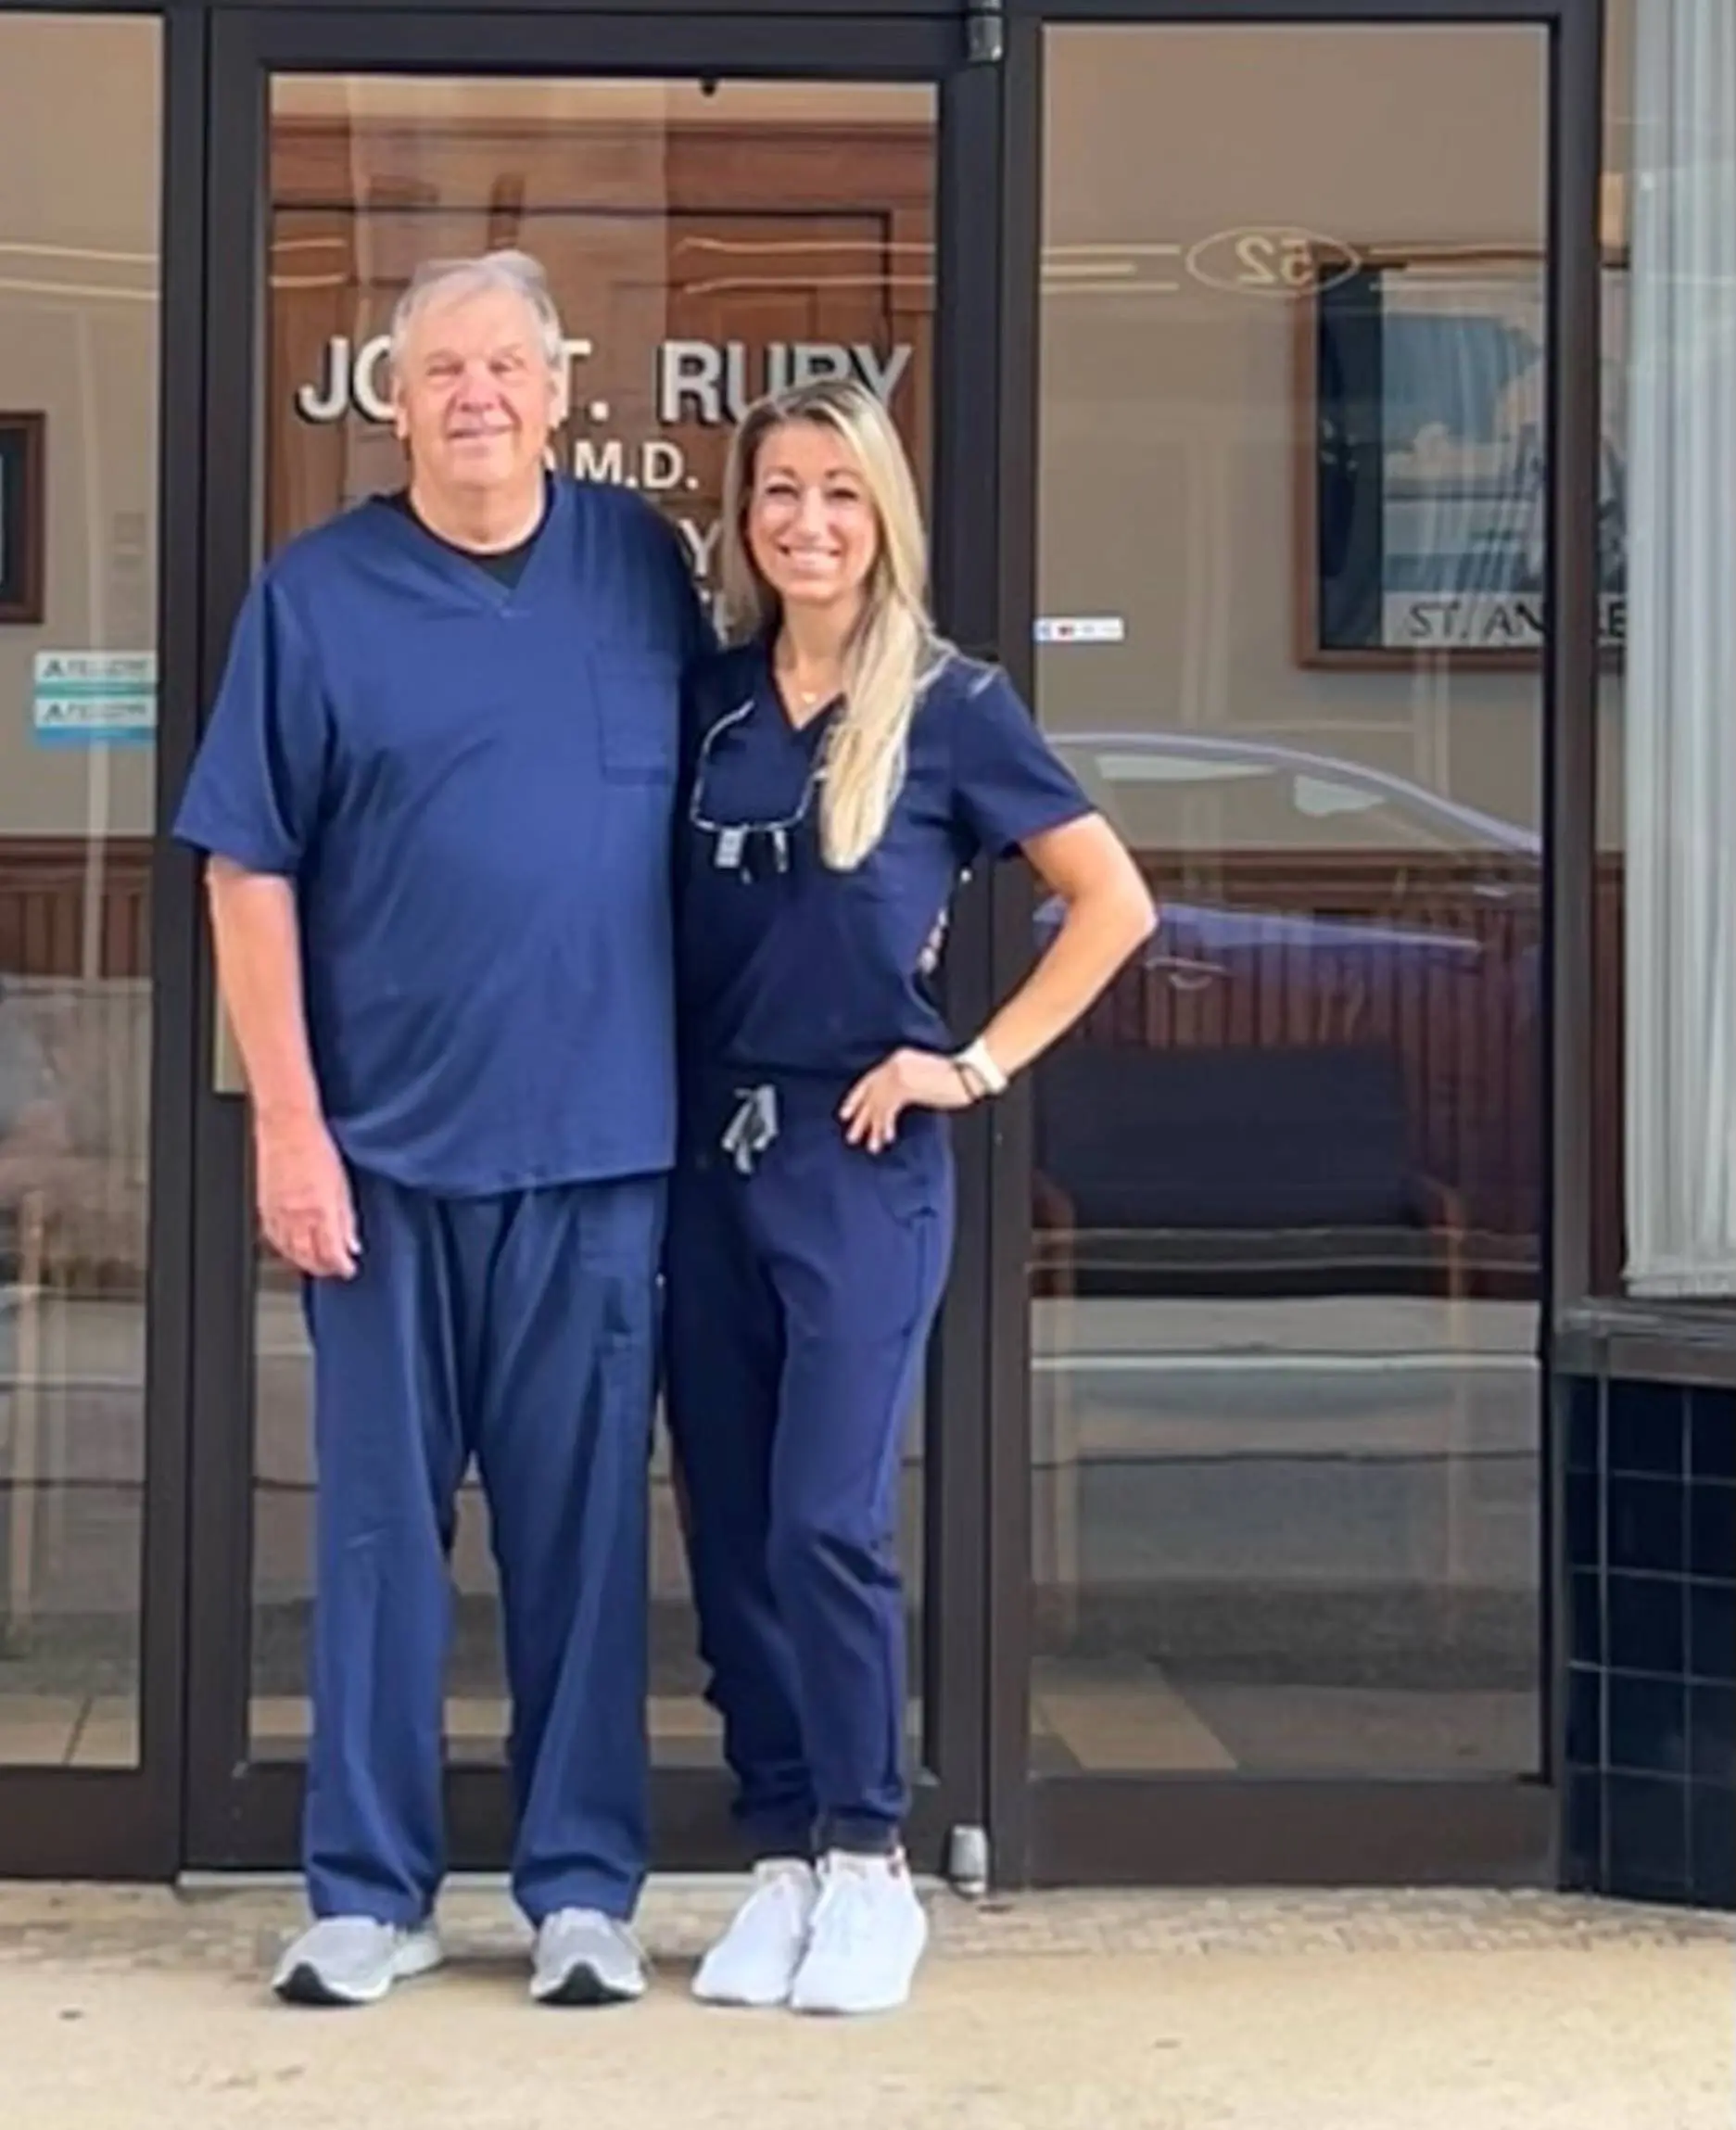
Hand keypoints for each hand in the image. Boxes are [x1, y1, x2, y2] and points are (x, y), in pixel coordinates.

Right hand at [254, 1111, 358, 1277]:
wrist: (286, 1127)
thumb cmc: (316, 1147)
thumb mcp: (342, 1184)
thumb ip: (347, 1219)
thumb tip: (352, 1244)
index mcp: (320, 1211)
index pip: (331, 1253)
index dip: (341, 1266)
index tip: (348, 1268)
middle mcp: (296, 1216)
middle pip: (308, 1257)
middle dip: (323, 1268)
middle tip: (333, 1269)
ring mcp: (277, 1213)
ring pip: (288, 1252)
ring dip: (303, 1262)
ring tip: (315, 1263)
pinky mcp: (264, 1207)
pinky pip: (273, 1238)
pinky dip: (283, 1249)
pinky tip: (291, 1249)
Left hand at [839, 1047, 975, 1153]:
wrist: (969, 1072)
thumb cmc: (955, 1076)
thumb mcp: (924, 1074)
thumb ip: (907, 1084)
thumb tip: (892, 1104)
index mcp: (898, 1058)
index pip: (870, 1079)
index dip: (857, 1098)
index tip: (846, 1113)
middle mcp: (894, 1064)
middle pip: (870, 1094)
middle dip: (861, 1117)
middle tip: (851, 1136)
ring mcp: (899, 1073)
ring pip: (878, 1105)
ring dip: (873, 1127)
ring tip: (869, 1145)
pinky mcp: (906, 1085)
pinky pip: (890, 1110)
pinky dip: (887, 1125)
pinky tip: (887, 1138)